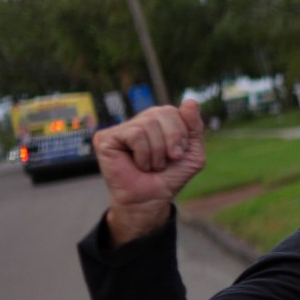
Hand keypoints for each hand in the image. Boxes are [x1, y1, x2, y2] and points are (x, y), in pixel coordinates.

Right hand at [96, 100, 206, 243]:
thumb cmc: (170, 176)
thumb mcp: (193, 152)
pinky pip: (135, 135)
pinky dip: (144, 154)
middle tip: (168, 159)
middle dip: (173, 139)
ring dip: (157, 152)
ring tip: (151, 165)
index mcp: (157, 122)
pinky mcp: (105, 138)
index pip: (173, 110)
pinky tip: (138, 164)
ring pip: (148, 125)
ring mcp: (120, 129)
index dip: (181, 133)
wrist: (152, 199)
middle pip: (162, 112)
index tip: (179, 153)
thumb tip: (190, 100)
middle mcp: (138, 121)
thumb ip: (194, 126)